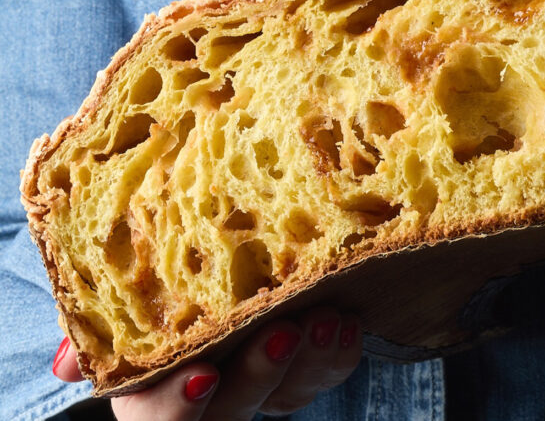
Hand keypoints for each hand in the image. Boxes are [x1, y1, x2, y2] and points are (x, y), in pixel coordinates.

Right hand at [52, 307, 361, 419]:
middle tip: (283, 330)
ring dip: (310, 361)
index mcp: (152, 382)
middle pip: (229, 411)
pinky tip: (346, 323)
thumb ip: (102, 323)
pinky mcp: (301, 374)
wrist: (225, 268)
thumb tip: (67, 361)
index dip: (177, 403)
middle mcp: (208, 395)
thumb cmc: (162, 285)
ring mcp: (259, 388)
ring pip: (286, 398)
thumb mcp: (124, 300)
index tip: (204, 372)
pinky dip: (339, 354)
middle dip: (258, 375)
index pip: (153, 415)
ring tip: (327, 318)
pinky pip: (324, 378)